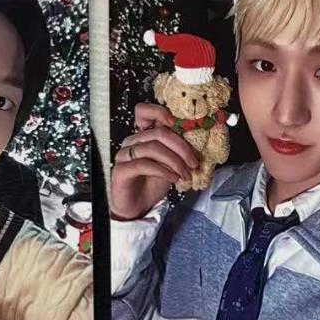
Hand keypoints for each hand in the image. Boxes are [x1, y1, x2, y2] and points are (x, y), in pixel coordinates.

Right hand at [110, 103, 199, 219]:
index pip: (143, 112)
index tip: (176, 123)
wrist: (138, 208)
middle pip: (158, 133)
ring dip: (175, 161)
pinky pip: (144, 164)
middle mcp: (132, 142)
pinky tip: (173, 179)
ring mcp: (125, 155)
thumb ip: (177, 152)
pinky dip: (163, 171)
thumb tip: (198, 144)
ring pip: (152, 148)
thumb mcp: (170, 165)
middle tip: (193, 163)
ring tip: (185, 174)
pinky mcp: (121, 170)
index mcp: (143, 136)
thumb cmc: (152, 184)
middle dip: (181, 147)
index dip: (159, 112)